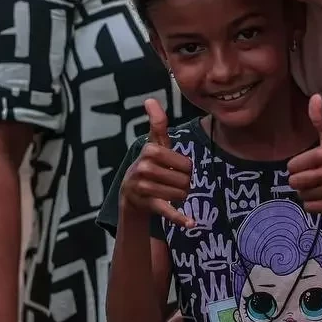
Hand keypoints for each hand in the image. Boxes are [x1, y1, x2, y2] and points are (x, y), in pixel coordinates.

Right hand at [120, 100, 193, 228]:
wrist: (130, 196)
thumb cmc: (149, 166)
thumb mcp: (154, 145)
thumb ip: (156, 123)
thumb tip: (149, 99)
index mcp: (150, 150)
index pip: (186, 162)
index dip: (185, 168)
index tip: (175, 169)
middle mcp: (144, 167)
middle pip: (186, 179)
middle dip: (184, 183)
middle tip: (171, 183)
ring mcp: (144, 187)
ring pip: (182, 193)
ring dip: (181, 196)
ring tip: (168, 193)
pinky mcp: (146, 204)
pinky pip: (168, 210)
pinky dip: (180, 218)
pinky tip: (191, 223)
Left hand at [287, 94, 321, 213]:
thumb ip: (320, 119)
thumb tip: (314, 96)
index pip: (293, 165)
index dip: (297, 166)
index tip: (308, 164)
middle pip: (295, 182)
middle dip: (299, 181)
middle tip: (311, 177)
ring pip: (303, 196)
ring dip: (306, 193)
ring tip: (317, 186)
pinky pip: (311, 208)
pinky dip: (312, 205)